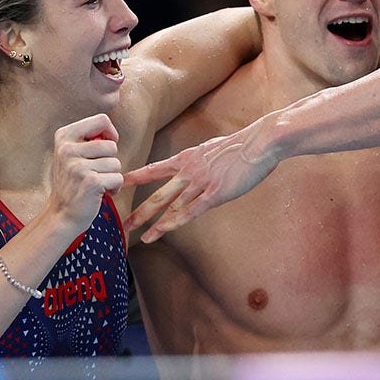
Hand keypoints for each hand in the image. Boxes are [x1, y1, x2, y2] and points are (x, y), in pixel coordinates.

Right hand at [48, 114, 123, 232]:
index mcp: (64, 136)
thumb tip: (111, 135)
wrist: (61, 215)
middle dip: (110, 161)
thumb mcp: (72, 155)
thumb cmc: (72, 183)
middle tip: (95, 173)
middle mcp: (67, 149)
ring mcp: (77, 166)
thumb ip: (89, 140)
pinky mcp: (90, 182)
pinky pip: (118, 178)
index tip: (105, 148)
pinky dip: (114, 188)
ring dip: (111, 176)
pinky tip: (100, 193)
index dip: (110, 133)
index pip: (102, 119)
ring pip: (116, 163)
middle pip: (112, 145)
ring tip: (96, 184)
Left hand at [123, 122, 276, 242]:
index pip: (154, 169)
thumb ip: (202, 159)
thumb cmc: (243, 144)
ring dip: (154, 223)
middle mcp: (188, 171)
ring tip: (140, 237)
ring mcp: (200, 183)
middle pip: (157, 194)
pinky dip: (174, 222)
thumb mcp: (213, 147)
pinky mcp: (215, 194)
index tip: (119, 183)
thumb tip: (200, 163)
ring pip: (171, 206)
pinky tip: (162, 231)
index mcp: (187, 158)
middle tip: (122, 223)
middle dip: (139, 211)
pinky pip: (190, 211)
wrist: (260, 142)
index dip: (136, 177)